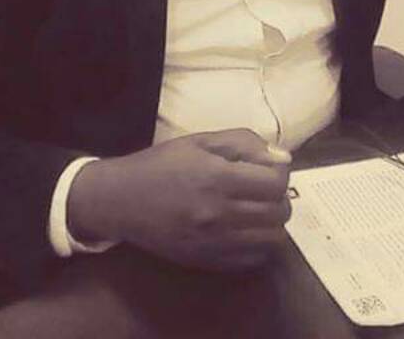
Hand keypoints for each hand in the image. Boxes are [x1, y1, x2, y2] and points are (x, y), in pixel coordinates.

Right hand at [67, 129, 291, 270]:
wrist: (121, 200)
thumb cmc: (161, 164)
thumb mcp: (201, 141)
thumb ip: (244, 143)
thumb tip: (282, 157)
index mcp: (217, 177)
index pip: (275, 182)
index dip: (279, 172)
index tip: (267, 169)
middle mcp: (219, 213)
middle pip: (278, 212)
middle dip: (279, 197)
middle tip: (263, 189)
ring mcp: (214, 242)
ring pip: (272, 239)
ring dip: (272, 222)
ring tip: (257, 209)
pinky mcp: (207, 261)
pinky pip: (253, 259)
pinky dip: (258, 244)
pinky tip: (245, 229)